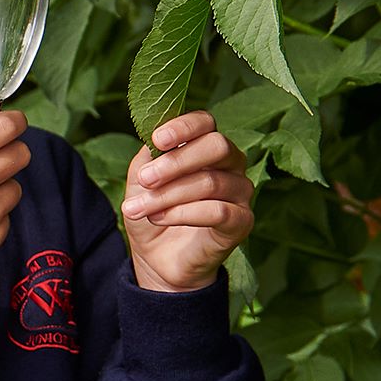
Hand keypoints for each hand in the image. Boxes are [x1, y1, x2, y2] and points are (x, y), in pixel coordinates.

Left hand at [121, 111, 255, 291]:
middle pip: (217, 146)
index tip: (157, 139)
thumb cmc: (153, 211)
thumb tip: (152, 138)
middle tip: (146, 179)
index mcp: (206, 147)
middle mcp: (230, 165)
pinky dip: (183, 213)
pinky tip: (159, 218)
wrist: (158, 258)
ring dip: (168, 195)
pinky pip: (218, 211)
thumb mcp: (140, 181)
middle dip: (176, 161)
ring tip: (139, 208)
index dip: (183, 126)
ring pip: (210, 182)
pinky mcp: (241, 222)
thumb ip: (148, 157)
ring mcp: (239, 193)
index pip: (206, 122)